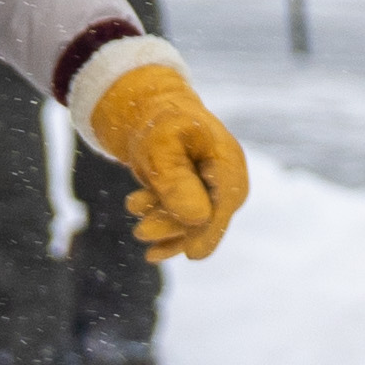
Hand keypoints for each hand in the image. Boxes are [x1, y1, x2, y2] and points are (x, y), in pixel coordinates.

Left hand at [80, 42, 252, 259]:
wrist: (147, 108)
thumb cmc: (156, 122)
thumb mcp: (159, 147)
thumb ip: (177, 182)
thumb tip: (198, 219)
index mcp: (226, 158)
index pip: (228, 200)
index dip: (212, 230)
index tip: (192, 255)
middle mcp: (226, 176)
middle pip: (211, 215)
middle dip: (176, 228)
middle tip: (140, 232)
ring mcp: (213, 187)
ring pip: (195, 222)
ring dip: (165, 226)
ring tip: (137, 219)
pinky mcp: (198, 195)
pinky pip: (187, 222)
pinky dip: (167, 232)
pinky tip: (149, 244)